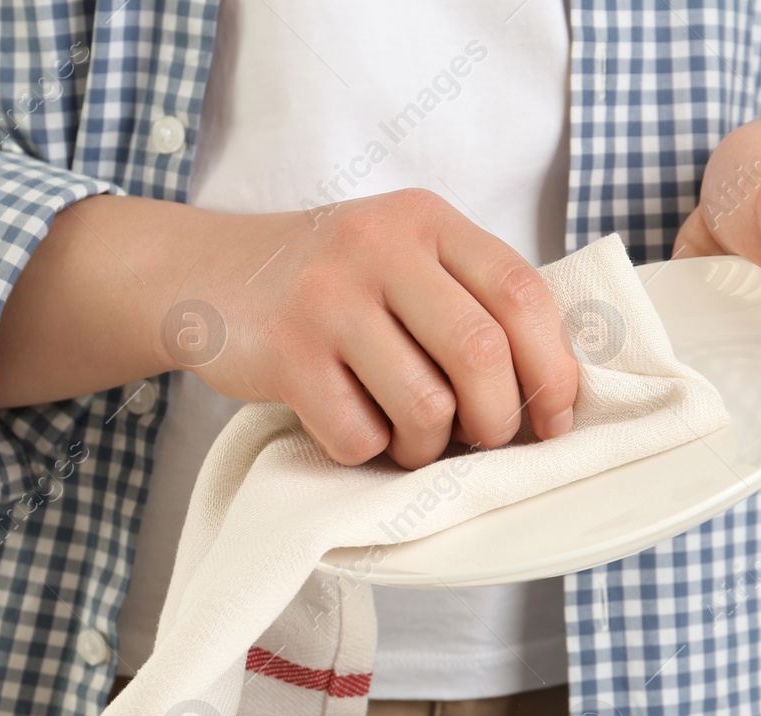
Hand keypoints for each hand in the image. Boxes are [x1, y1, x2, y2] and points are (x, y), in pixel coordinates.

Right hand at [0, 188, 578, 469]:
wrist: (206, 273)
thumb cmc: (330, 285)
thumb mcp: (402, 257)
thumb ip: (469, 299)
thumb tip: (549, 397)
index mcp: (428, 220)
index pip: (522, 293)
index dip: (553, 369)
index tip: (554, 420)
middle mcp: (380, 246)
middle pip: (481, 352)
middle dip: (497, 419)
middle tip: (483, 440)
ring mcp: (328, 298)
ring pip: (424, 405)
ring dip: (428, 444)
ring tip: (408, 435)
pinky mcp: (285, 352)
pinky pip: (358, 434)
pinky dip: (366, 450)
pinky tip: (349, 424)